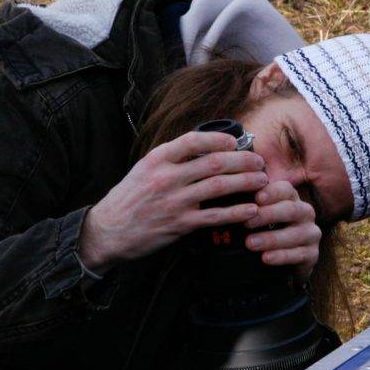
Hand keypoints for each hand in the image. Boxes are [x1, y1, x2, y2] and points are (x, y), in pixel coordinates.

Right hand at [80, 130, 265, 271]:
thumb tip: (203, 148)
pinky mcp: (179, 224)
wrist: (107, 231)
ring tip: (262, 181)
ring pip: (219, 186)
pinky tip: (251, 209)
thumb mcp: (144, 169)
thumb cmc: (128, 199)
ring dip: (246, 182)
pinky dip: (236, 212)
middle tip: (259, 162)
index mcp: (158, 159)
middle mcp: (167, 177)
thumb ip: (171, 159)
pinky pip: (215, 216)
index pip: (194, 141)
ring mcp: (174, 201)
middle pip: (215, 162)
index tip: (236, 142)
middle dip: (243, 161)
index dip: (220, 139)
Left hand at [244, 181, 320, 277]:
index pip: (285, 189)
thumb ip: (248, 207)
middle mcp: (304, 213)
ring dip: (271, 239)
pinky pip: (299, 255)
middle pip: (291, 209)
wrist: (285, 261)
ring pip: (295, 234)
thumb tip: (228, 197)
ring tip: (250, 243)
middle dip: (268, 215)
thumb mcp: (258, 217)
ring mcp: (311, 233)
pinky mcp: (313, 254)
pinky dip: (282, 256)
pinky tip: (266, 258)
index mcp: (291, 199)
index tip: (257, 198)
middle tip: (247, 223)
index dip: (272, 192)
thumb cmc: (267, 231)